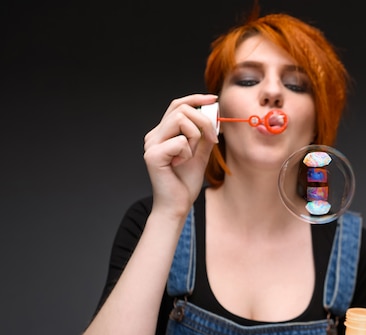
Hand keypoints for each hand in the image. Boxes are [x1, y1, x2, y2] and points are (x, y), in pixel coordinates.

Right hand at [143, 94, 218, 216]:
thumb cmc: (185, 182)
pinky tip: (179, 166)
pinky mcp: (153, 154)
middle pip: (181, 108)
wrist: (177, 205)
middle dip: (204, 120)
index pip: (177, 105)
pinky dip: (187, 153)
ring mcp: (151, 144)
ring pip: (180, 120)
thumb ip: (204, 136)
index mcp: (163, 133)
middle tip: (213, 139)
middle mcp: (154, 135)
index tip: (214, 99)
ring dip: (194, 137)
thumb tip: (214, 116)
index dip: (196, 98)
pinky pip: (180, 141)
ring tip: (190, 155)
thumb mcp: (200, 154)